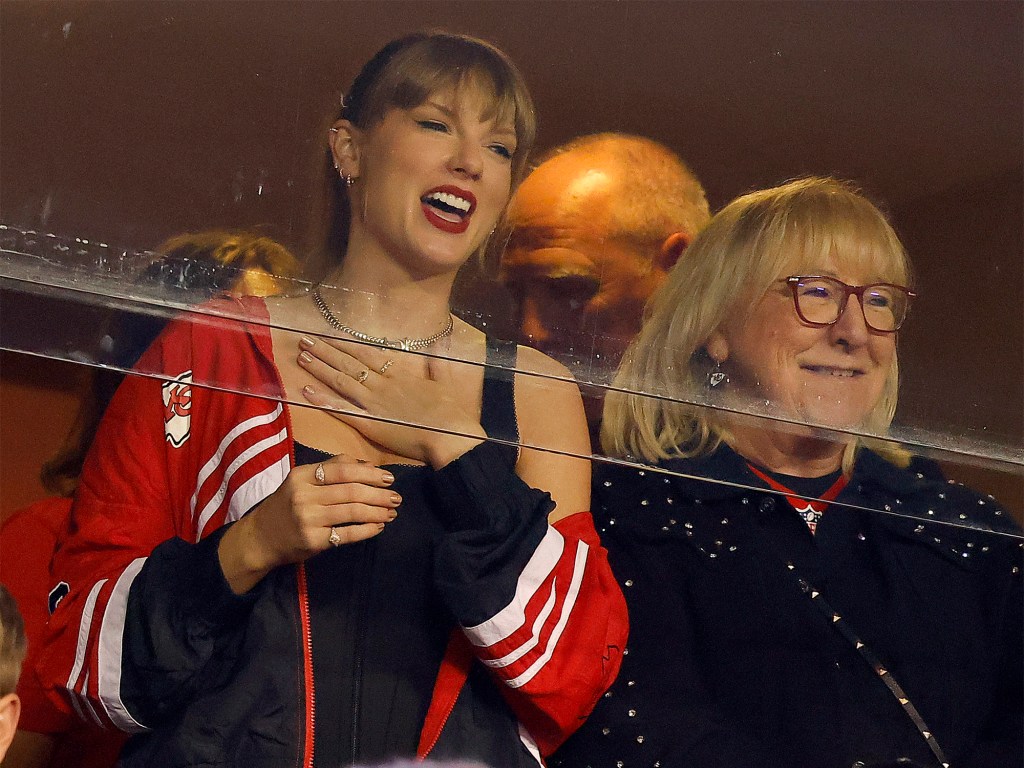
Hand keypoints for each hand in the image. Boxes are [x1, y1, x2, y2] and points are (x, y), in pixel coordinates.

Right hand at [218, 453, 400, 593]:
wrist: (260, 538)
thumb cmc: (287, 505)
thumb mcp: (302, 480)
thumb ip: (333, 468)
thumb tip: (368, 465)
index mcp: (302, 475)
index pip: (343, 470)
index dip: (370, 474)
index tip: (388, 478)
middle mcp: (304, 495)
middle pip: (351, 491)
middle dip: (379, 494)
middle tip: (396, 498)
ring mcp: (308, 519)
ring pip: (352, 512)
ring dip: (377, 512)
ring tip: (391, 512)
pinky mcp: (312, 541)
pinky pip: (347, 534)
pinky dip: (367, 530)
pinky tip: (378, 527)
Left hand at [296, 335, 484, 467]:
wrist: (451, 436)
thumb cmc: (451, 411)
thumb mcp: (445, 381)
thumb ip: (438, 361)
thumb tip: (441, 342)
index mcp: (399, 373)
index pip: (366, 353)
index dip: (345, 343)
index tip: (327, 334)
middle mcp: (382, 384)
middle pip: (348, 364)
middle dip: (325, 351)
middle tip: (304, 339)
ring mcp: (374, 404)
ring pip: (341, 382)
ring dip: (320, 369)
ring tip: (301, 357)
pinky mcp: (370, 424)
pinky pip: (342, 410)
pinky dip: (324, 401)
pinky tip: (306, 392)